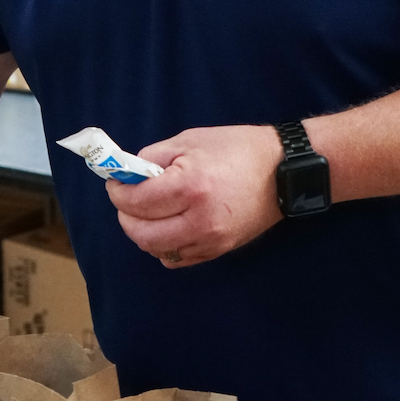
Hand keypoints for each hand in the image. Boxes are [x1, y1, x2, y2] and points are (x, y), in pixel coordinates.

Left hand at [106, 125, 283, 267]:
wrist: (283, 172)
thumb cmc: (236, 149)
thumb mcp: (189, 141)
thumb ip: (152, 158)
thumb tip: (127, 174)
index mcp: (190, 186)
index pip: (136, 202)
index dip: (118, 192)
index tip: (117, 183)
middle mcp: (199, 219)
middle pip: (141, 233)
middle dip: (125, 215)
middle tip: (127, 199)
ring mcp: (211, 240)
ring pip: (156, 250)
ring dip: (143, 232)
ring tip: (148, 212)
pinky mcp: (219, 251)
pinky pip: (177, 259)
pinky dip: (164, 246)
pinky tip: (168, 226)